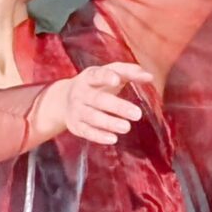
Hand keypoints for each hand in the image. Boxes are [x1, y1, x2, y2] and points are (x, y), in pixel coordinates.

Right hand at [38, 62, 154, 146]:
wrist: (63, 100)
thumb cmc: (95, 84)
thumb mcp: (108, 73)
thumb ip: (128, 72)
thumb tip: (149, 77)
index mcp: (89, 77)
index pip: (97, 75)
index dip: (106, 77)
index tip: (117, 80)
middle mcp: (81, 93)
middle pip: (98, 99)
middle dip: (117, 107)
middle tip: (137, 114)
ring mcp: (77, 110)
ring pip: (92, 117)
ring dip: (109, 123)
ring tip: (127, 127)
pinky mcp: (76, 126)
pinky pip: (87, 132)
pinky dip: (99, 136)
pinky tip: (113, 139)